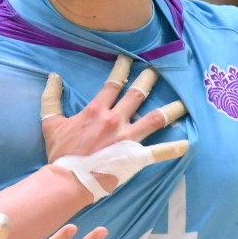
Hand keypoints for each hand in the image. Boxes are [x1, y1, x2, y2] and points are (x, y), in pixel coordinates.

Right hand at [40, 55, 188, 191]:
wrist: (68, 180)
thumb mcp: (50, 123)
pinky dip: (173, 148)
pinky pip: (158, 152)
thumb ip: (51, 98)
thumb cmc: (60, 153)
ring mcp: (127, 138)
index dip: (122, 69)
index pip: (113, 84)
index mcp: (97, 111)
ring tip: (186, 101)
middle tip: (160, 69)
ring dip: (171, 108)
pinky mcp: (135, 157)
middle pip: (137, 94)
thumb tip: (53, 77)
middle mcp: (115, 120)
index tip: (129, 58)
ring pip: (155, 118)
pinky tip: (187, 144)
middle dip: (149, 79)